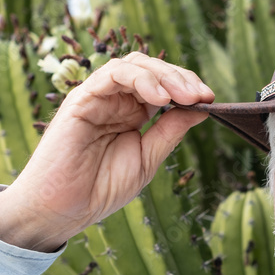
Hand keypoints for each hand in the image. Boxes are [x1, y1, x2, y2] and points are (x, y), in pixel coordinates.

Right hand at [0, 52, 213, 251]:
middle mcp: (115, 100)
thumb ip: (170, 131)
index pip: (163, 85)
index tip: (211, 100)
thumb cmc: (100, 188)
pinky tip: (160, 97)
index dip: (188, 87)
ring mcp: (98, 98)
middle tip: (202, 96)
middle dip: (181, 78)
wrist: (63, 210)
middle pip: (151, 69)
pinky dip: (139, 79)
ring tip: (185, 95)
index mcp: (132, 113)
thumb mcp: (147, 158)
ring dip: (164, 75)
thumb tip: (200, 109)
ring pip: (133, 65)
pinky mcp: (81, 99)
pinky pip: (111, 75)